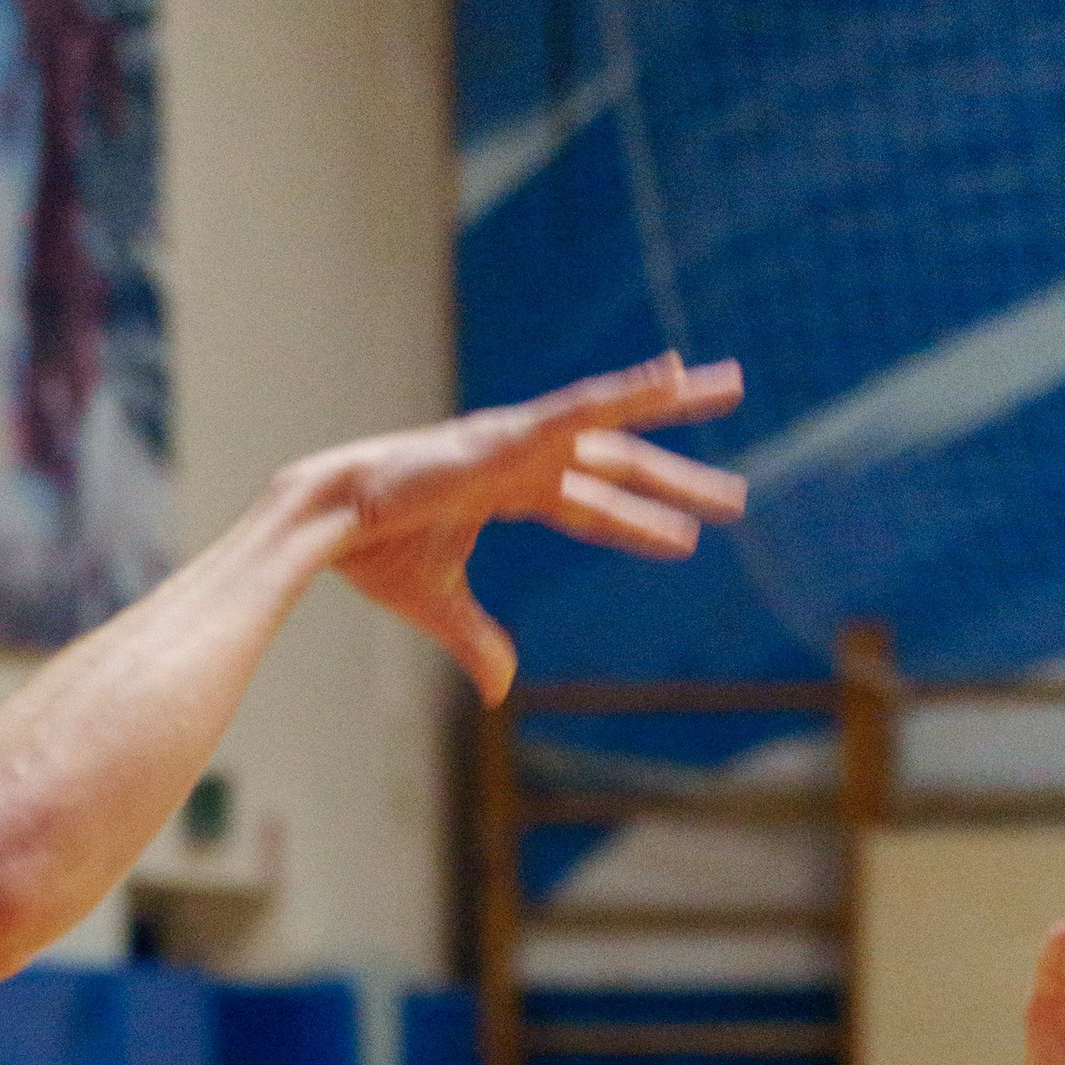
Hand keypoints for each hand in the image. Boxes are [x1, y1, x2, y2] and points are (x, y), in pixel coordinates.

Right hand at [294, 353, 746, 701]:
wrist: (328, 523)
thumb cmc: (369, 551)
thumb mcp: (437, 604)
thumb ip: (477, 640)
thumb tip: (502, 691)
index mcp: (506, 490)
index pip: (590, 506)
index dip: (638, 524)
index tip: (688, 538)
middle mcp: (522, 457)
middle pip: (617, 463)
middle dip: (677, 475)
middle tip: (737, 494)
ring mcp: (518, 439)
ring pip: (614, 423)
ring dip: (677, 405)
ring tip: (735, 386)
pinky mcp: (507, 434)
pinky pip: (579, 409)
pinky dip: (626, 391)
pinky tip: (672, 374)